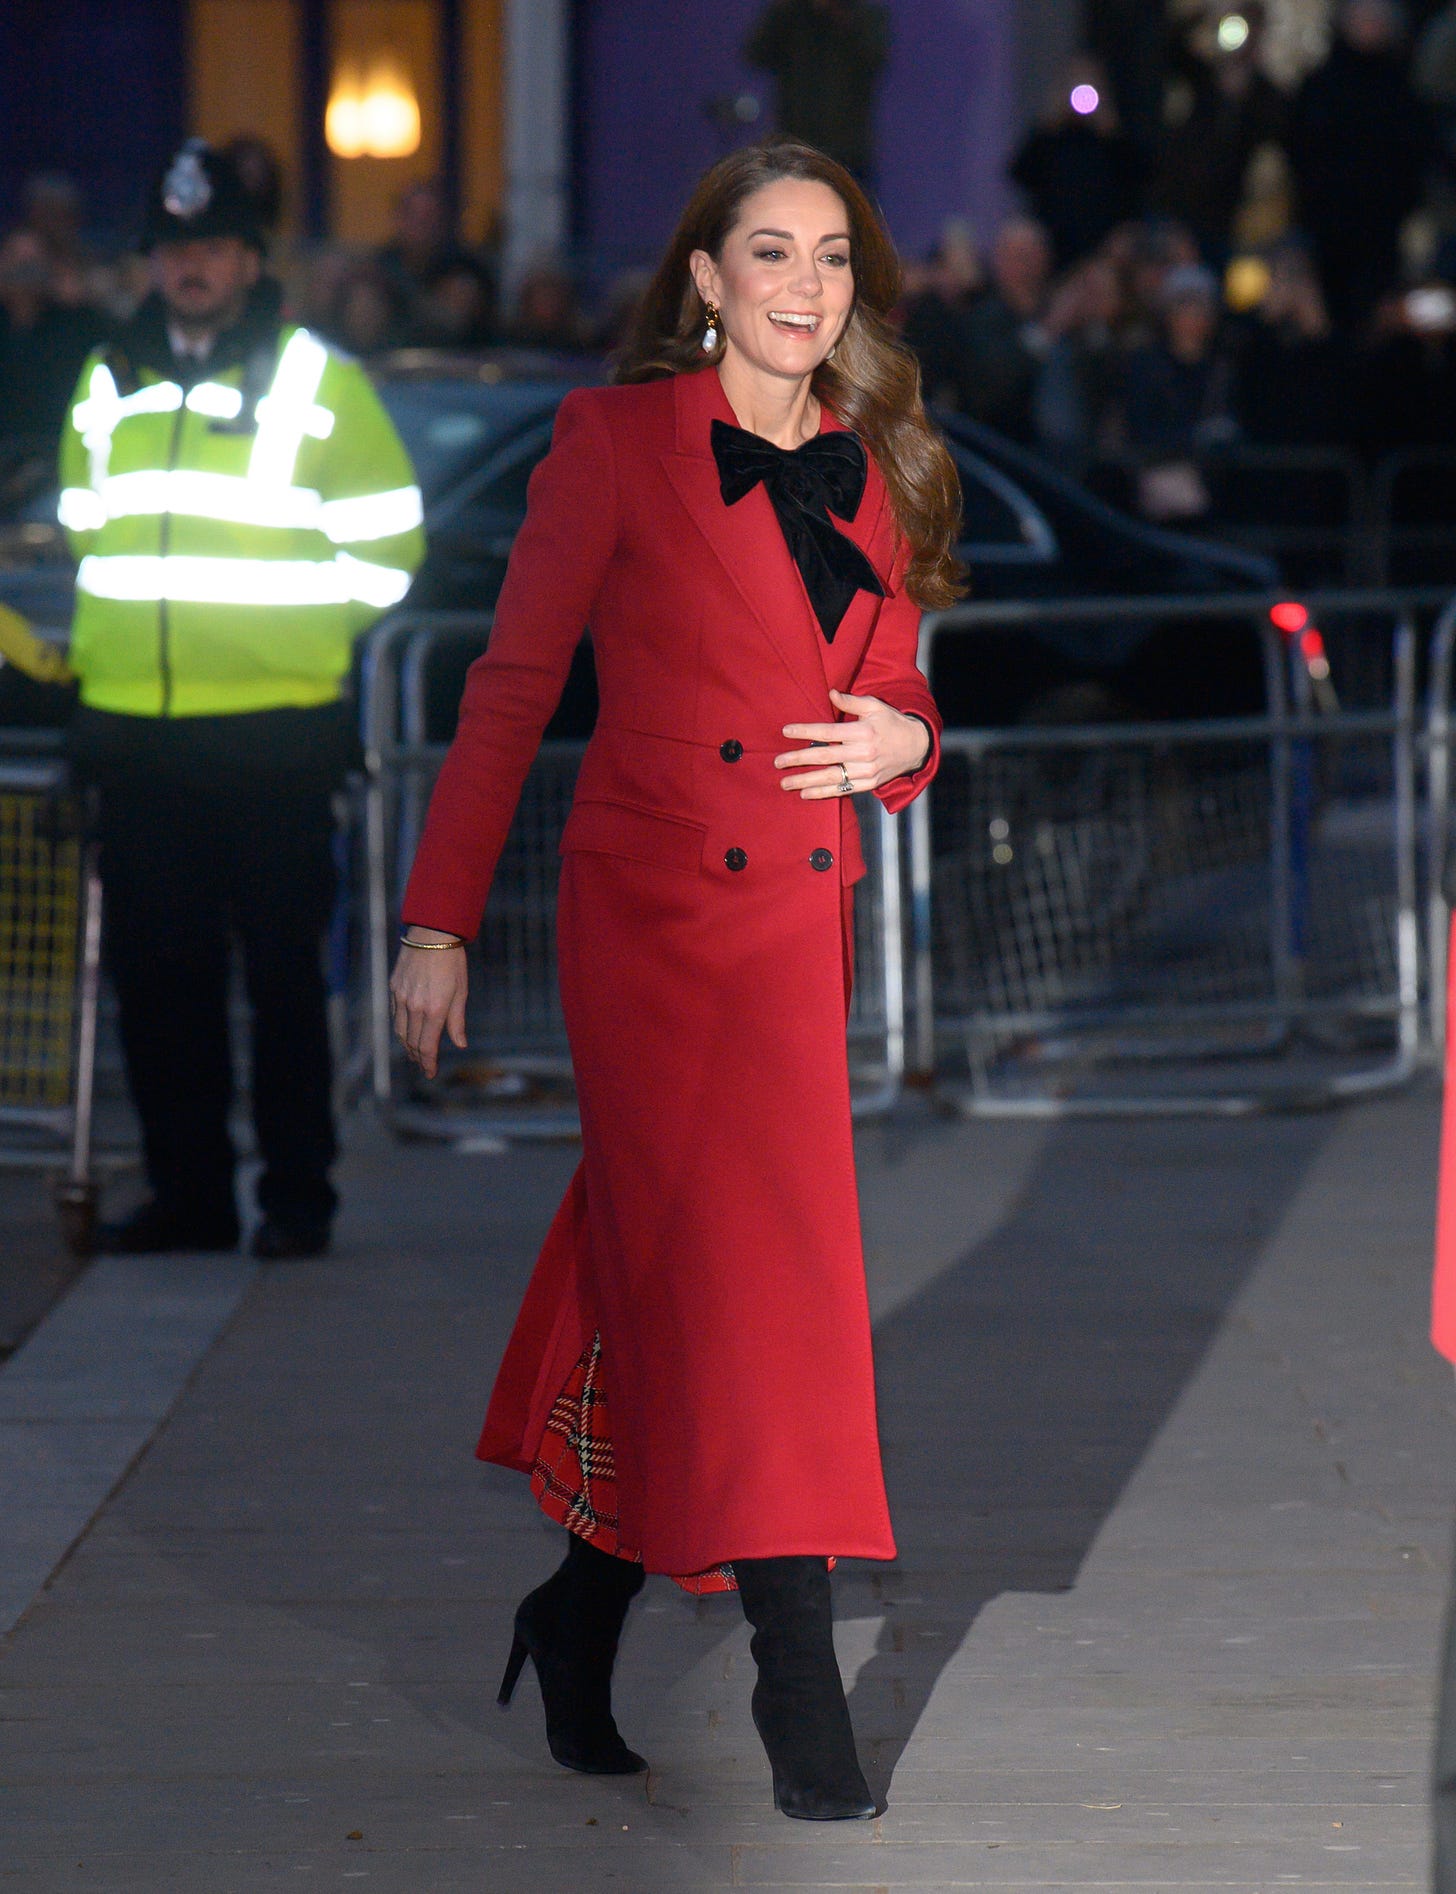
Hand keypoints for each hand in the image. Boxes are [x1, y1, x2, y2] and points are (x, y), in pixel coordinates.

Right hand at [389, 929, 468, 1079]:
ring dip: (407, 1046)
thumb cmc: (452, 961)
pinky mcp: (394, 988)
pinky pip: (396, 1015)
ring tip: (415, 1053)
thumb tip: (460, 1043)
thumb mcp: (460, 991)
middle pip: (412, 1042)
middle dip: (418, 1058)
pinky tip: (407, 1032)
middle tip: (424, 1066)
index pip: (427, 1046)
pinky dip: (400, 1028)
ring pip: (400, 1031)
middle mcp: (415, 1007)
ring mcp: (402, 998)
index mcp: (434, 1010)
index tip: (430, 1073)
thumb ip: (457, 1020)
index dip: (428, 1063)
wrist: (432, 934)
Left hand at [774, 689, 930, 798]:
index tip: (786, 732)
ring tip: (785, 783)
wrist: (916, 747)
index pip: (828, 731)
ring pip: (830, 777)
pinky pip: (842, 790)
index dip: (805, 731)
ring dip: (805, 781)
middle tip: (777, 762)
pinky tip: (805, 794)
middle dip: (799, 759)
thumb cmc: (891, 723)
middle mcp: (863, 753)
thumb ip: (851, 701)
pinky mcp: (868, 784)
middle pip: (825, 756)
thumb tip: (830, 694)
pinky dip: (823, 793)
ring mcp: (865, 771)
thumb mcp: (875, 706)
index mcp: (862, 732)